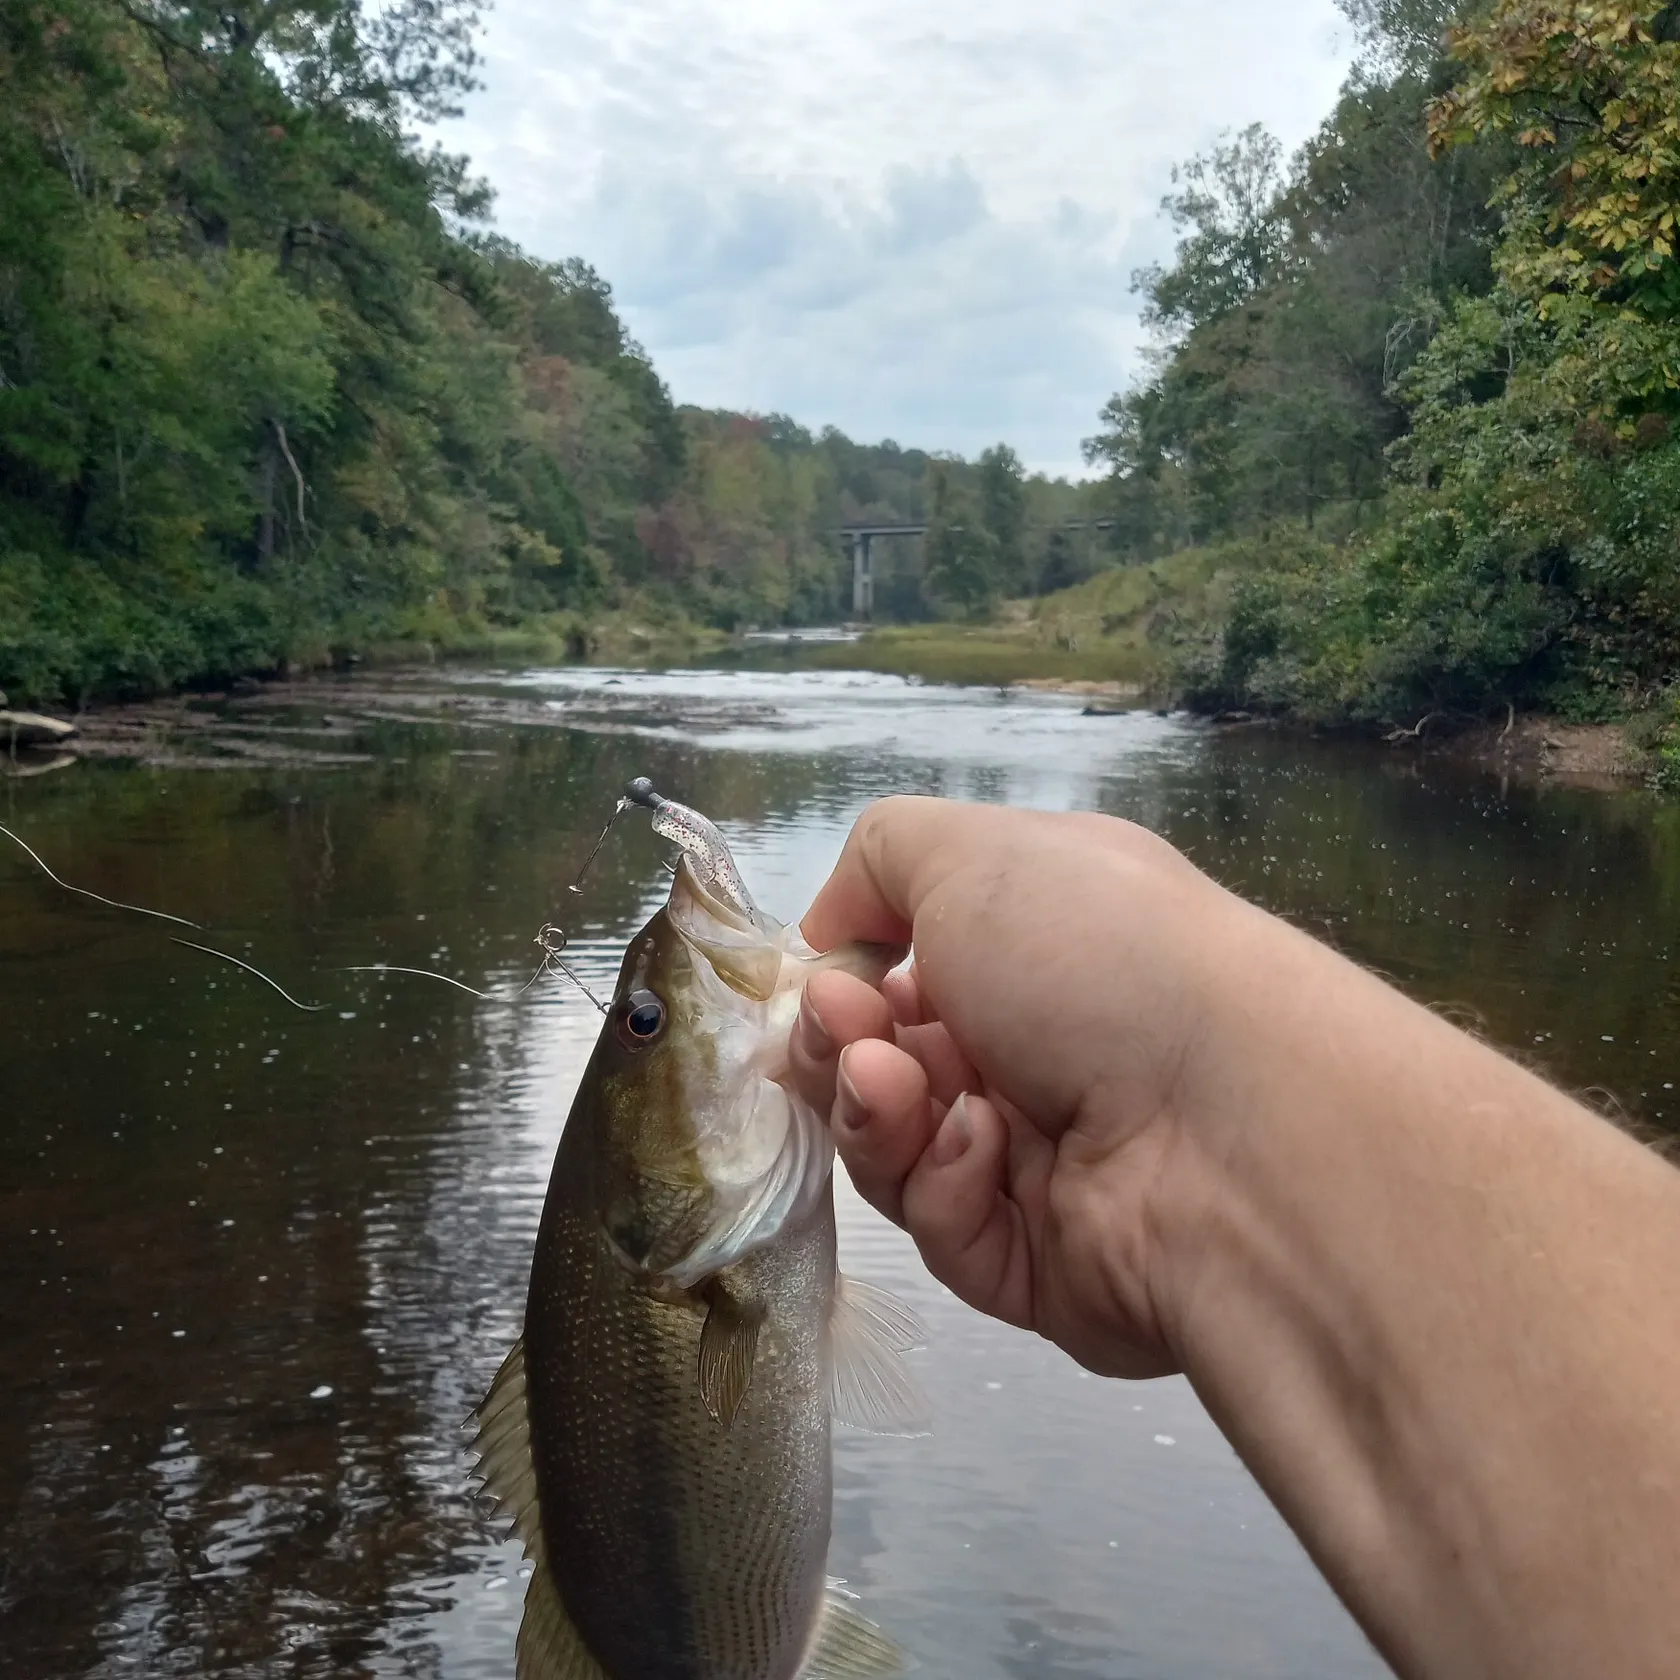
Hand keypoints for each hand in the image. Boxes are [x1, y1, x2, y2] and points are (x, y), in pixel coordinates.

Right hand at [789, 796, 1268, 1378]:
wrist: (1228, 1126)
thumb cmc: (1100, 958)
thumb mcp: (976, 854)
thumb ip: (882, 859)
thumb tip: (834, 931)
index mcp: (1040, 947)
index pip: (909, 968)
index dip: (845, 976)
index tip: (819, 979)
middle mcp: (1043, 1048)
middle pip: (885, 1063)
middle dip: (841, 1044)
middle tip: (844, 1036)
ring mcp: (1045, 1162)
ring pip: (899, 1150)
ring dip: (879, 1109)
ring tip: (895, 1085)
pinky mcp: (1043, 1267)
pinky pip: (949, 1228)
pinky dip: (946, 1183)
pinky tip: (981, 1149)